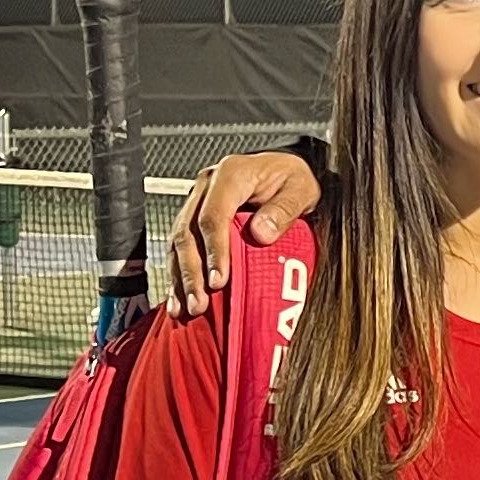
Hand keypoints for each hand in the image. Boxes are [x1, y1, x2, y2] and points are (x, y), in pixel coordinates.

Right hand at [167, 152, 323, 318]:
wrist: (283, 171)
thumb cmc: (292, 179)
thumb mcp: (301, 188)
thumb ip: (284, 209)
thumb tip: (261, 233)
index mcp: (231, 174)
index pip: (214, 216)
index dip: (214, 251)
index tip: (219, 281)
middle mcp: (206, 186)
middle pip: (188, 232)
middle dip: (192, 273)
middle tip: (200, 304)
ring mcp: (196, 202)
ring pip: (177, 243)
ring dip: (181, 279)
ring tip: (187, 309)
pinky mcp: (193, 218)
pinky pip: (179, 249)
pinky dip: (178, 276)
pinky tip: (178, 301)